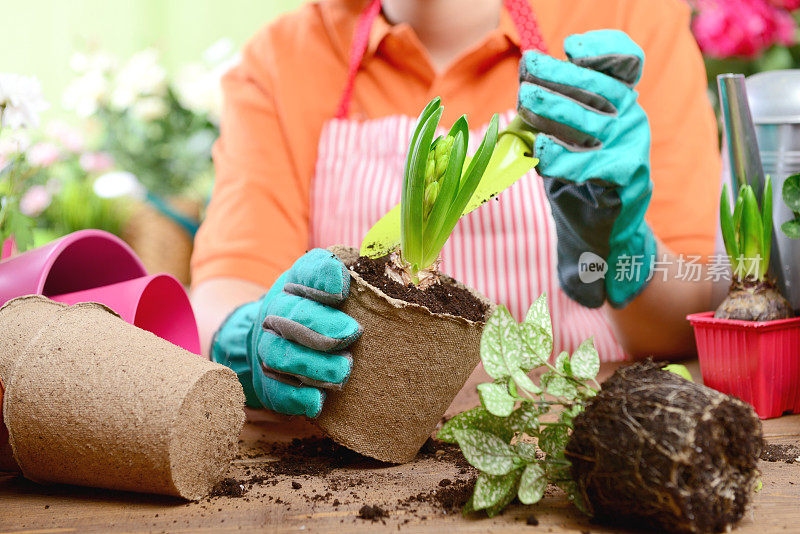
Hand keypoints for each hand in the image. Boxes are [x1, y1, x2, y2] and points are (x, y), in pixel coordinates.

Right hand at [211, 249, 361, 416]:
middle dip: (321, 326)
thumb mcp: (335, 285)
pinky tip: (317, 401)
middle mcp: (276, 312)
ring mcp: (268, 347)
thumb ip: (356, 277)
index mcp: (296, 282)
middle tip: (352, 333)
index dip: (322, 279)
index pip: (306, 272)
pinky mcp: (268, 381)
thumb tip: (391, 270)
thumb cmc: (322, 310)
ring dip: (313, 364)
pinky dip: (296, 397)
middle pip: (291, 315)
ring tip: (343, 371)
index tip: (341, 291)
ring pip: (281, 355)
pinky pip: (275, 390)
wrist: (276, 337)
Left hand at [518, 30, 655, 307]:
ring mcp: (631, 149)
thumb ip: (553, 111)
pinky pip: (587, 164)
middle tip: (528, 69)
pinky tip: (541, 151)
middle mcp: (632, 120)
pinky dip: (559, 157)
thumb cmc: (576, 177)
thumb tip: (525, 85)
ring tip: (525, 102)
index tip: (570, 49)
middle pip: (599, 88)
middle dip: (560, 74)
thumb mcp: (565, 136)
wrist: (599, 231)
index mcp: (621, 104)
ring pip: (589, 122)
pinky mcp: (624, 179)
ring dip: (553, 108)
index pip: (624, 63)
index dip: (601, 49)